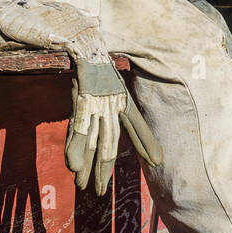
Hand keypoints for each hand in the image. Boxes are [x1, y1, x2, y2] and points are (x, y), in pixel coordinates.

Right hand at [0, 0, 162, 194]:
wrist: (83, 40)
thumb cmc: (94, 64)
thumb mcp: (108, 85)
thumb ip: (108, 106)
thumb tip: (106, 123)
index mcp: (122, 98)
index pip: (137, 125)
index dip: (146, 143)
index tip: (158, 161)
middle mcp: (113, 102)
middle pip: (110, 143)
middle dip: (105, 169)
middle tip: (100, 191)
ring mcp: (98, 101)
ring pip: (95, 140)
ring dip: (89, 166)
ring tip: (85, 186)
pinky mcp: (83, 98)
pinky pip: (78, 128)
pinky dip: (75, 147)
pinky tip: (73, 165)